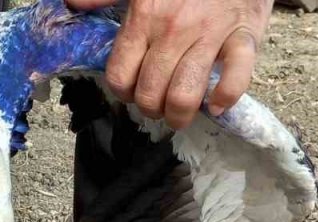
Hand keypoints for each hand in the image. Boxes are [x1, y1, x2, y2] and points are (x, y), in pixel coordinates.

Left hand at [66, 0, 271, 128]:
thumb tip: (73, 3)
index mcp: (145, 17)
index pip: (120, 77)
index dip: (123, 93)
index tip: (132, 91)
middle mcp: (174, 29)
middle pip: (150, 93)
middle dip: (150, 109)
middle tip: (157, 105)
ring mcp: (210, 35)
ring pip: (184, 96)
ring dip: (179, 115)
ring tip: (180, 113)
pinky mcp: (244, 37)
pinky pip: (235, 80)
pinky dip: (224, 99)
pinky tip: (216, 104)